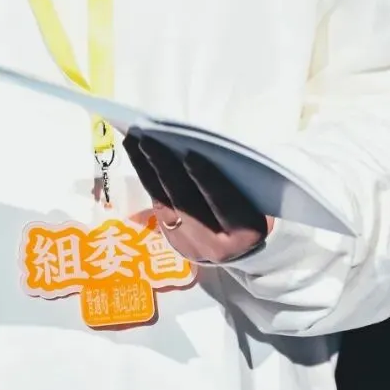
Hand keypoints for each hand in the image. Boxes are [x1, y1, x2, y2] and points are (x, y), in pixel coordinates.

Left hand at [124, 131, 271, 265]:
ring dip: (146, 169)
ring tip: (134, 141)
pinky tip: (136, 154)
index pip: (223, 204)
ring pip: (164, 203)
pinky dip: (146, 177)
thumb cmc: (253, 208)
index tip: (190, 156)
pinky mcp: (169, 239)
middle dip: (165, 170)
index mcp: (245, 232)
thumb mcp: (255, 197)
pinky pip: (156, 204)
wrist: (239, 248)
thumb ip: (234, 180)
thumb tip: (203, 145)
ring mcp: (187, 245)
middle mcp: (213, 245)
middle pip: (186, 203)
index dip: (206, 180)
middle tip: (150, 142)